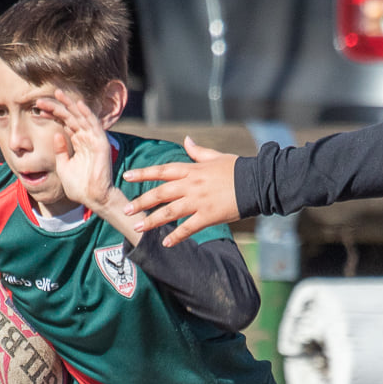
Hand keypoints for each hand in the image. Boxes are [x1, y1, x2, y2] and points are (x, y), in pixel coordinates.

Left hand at [40, 89, 114, 210]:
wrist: (92, 198)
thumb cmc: (79, 185)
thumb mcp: (63, 165)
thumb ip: (60, 151)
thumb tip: (56, 135)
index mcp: (78, 142)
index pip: (65, 123)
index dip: (52, 114)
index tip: (38, 109)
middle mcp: (86, 138)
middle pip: (72, 117)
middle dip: (59, 106)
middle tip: (43, 97)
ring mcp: (94, 140)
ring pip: (81, 117)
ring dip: (71, 105)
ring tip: (58, 94)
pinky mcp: (101, 144)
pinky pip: (94, 125)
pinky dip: (87, 114)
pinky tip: (78, 105)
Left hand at [123, 136, 239, 246]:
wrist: (257, 182)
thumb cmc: (237, 168)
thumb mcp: (215, 157)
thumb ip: (198, 151)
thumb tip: (186, 140)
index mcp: (192, 169)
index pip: (162, 170)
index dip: (144, 173)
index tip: (128, 176)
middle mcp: (191, 185)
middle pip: (161, 192)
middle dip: (141, 201)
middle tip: (126, 209)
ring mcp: (199, 201)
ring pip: (170, 211)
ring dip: (152, 220)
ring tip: (138, 227)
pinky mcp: (209, 216)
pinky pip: (189, 227)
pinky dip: (177, 236)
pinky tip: (166, 243)